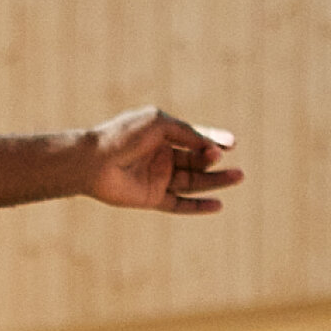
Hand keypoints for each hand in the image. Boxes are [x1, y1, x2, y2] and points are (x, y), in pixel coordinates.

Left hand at [83, 107, 240, 214]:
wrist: (93, 161)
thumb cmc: (123, 136)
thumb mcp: (159, 124)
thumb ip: (187, 133)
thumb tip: (212, 147)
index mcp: (162, 135)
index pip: (194, 137)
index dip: (213, 139)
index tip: (232, 143)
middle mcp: (161, 157)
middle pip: (196, 161)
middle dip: (215, 162)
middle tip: (234, 165)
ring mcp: (157, 178)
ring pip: (193, 181)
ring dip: (215, 181)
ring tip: (238, 177)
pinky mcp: (152, 198)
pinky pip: (179, 204)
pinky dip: (197, 206)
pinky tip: (217, 205)